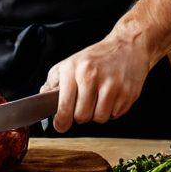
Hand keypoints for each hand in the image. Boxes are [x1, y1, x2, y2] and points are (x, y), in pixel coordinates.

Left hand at [39, 28, 155, 132]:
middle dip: (81, 114)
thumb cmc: (96, 57)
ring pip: (100, 119)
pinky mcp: (128, 93)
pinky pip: (115, 115)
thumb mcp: (69, 63)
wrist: (127, 46)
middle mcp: (92, 77)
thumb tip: (42, 99)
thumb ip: (53, 82)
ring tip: (99, 98)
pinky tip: (112, 95)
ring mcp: (112, 85)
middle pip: (82, 117)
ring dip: (98, 113)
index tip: (61, 125)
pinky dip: (112, 110)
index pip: (64, 106)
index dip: (61, 122)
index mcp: (74, 70)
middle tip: (85, 102)